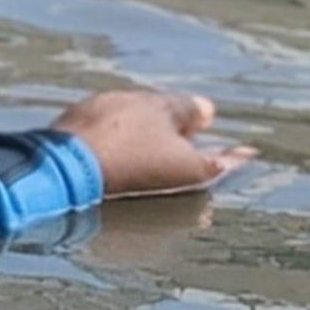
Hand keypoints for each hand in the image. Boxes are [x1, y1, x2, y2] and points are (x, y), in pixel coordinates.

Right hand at [53, 88, 251, 197]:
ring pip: (157, 171)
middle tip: (193, 133)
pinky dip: (133, 161)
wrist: (59, 164)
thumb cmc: (116, 134)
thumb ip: (186, 110)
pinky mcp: (112, 199)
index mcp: (194, 173)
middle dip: (190, 151)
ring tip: (152, 133)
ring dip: (158, 154)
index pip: (226, 162)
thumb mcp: (157, 109)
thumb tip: (206, 112)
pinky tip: (119, 145)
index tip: (251, 153)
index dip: (237, 154)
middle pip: (189, 167)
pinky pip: (132, 175)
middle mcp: (172, 194)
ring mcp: (141, 200)